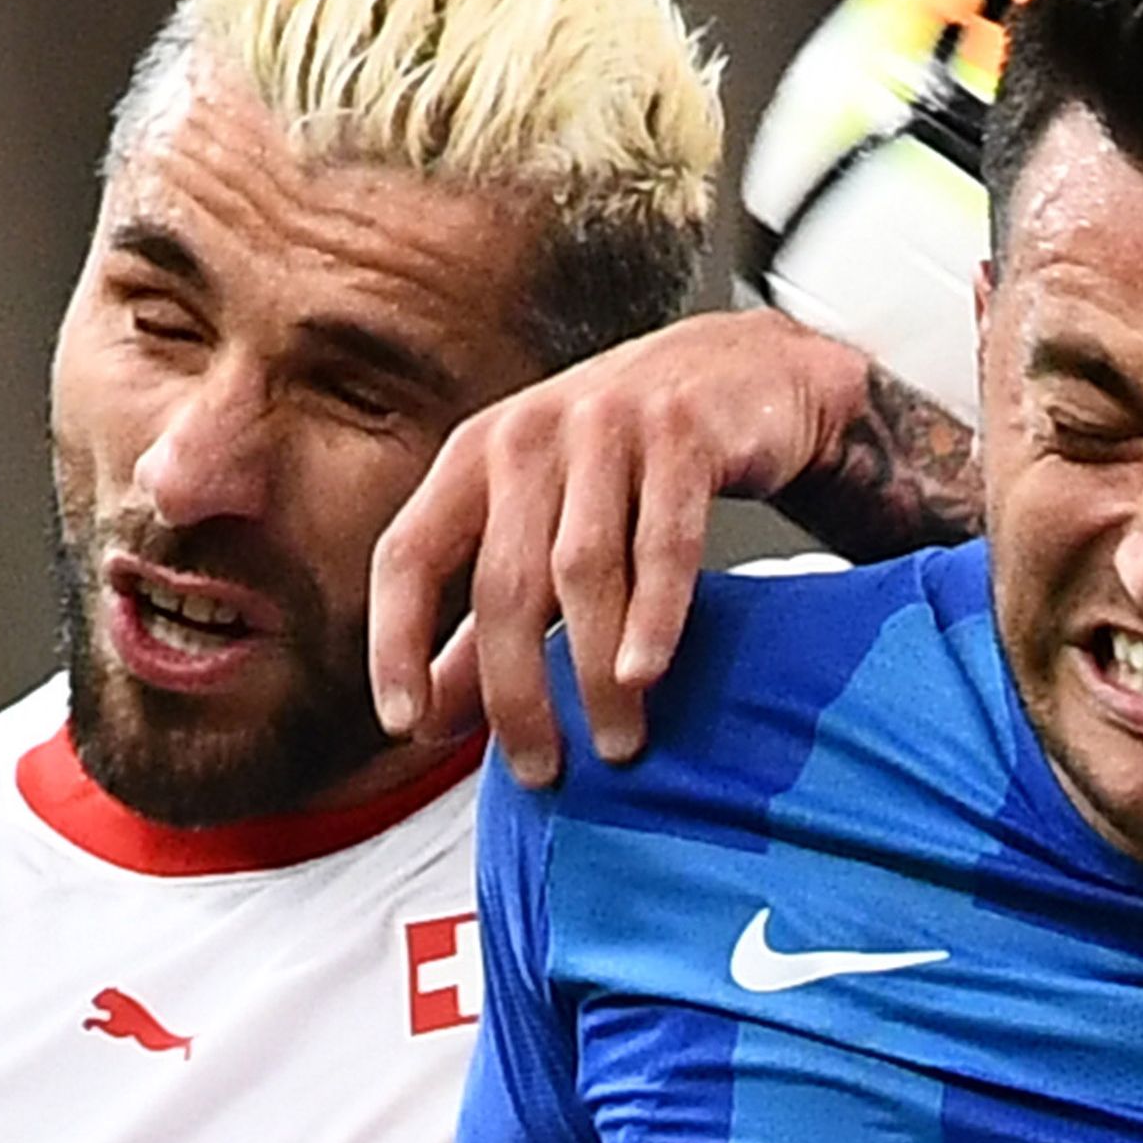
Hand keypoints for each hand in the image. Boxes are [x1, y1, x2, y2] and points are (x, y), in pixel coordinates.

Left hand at [367, 309, 872, 782]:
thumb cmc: (630, 462)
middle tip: (543, 770)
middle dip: (516, 691)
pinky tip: (645, 674)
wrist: (747, 372)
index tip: (406, 725)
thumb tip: (430, 721)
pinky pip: (665, 541)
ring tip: (616, 743)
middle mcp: (529, 434)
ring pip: (583, 571)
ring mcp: (607, 426)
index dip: (395, 642)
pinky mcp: (686, 432)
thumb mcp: (543, 531)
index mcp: (474, 456)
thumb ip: (487, 625)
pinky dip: (654, 616)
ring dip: (592, 671)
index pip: (407, 553)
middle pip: (502, 583)